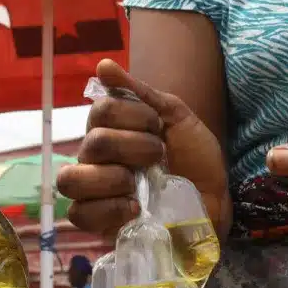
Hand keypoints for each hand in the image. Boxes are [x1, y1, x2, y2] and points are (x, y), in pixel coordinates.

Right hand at [57, 60, 227, 238]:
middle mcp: (96, 158)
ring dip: (112, 177)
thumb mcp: (177, 118)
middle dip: (132, 146)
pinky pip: (79, 214)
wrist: (214, 201)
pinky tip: (133, 207)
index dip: (132, 116)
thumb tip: (103, 64)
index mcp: (111, 129)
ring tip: (138, 184)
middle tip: (158, 155)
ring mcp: (94, 191)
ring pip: (72, 179)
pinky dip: (107, 208)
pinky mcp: (98, 223)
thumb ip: (142, 93)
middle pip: (92, 143)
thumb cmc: (195, 159)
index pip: (100, 111)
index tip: (158, 126)